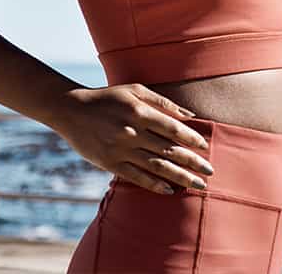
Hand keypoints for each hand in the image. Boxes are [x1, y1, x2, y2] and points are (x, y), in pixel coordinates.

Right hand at [49, 84, 214, 194]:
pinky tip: (169, 190)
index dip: (192, 139)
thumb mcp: (135, 90)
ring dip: (180, 177)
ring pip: (156, 166)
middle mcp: (132, 132)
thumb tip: (190, 115)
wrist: (71, 111)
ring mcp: (120, 150)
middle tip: (210, 172)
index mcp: (140, 112)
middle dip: (192, 163)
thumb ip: (163, 103)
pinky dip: (154, 184)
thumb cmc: (108, 98)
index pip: (173, 129)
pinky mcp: (110, 163)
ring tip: (197, 185)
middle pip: (168, 150)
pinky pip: (136, 176)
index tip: (206, 147)